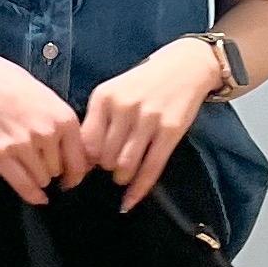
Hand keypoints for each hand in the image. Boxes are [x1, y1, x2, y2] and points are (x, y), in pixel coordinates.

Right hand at [0, 49, 90, 204]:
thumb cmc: (15, 88)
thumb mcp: (51, 101)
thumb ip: (65, 129)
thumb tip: (79, 160)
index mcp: (65, 120)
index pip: (80, 161)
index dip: (76, 174)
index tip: (71, 179)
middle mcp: (47, 134)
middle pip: (59, 172)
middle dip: (53, 170)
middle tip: (40, 161)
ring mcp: (24, 146)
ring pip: (42, 180)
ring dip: (38, 176)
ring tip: (27, 160)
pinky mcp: (1, 156)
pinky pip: (24, 185)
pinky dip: (32, 194)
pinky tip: (37, 197)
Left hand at [80, 37, 224, 212]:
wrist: (184, 65)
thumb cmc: (143, 84)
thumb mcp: (114, 92)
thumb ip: (98, 122)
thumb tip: (82, 162)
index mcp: (104, 97)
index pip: (86, 142)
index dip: (85, 161)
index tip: (87, 169)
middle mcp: (124, 107)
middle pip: (104, 157)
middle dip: (105, 168)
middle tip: (111, 167)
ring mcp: (148, 118)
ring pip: (125, 165)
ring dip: (121, 177)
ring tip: (123, 174)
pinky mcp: (170, 130)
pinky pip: (150, 168)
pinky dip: (138, 190)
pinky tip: (130, 201)